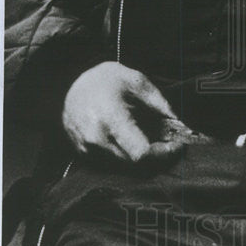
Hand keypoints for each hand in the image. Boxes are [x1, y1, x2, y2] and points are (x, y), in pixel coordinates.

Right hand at [62, 61, 190, 162]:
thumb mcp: (136, 80)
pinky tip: (132, 139)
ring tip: (151, 137)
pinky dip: (127, 155)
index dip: (164, 153)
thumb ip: (160, 103)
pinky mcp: (84, 154)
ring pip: (125, 165)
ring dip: (142, 157)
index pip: (141, 153)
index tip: (177, 144)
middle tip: (169, 141)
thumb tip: (179, 123)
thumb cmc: (102, 79)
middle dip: (157, 155)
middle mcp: (97, 139)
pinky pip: (112, 162)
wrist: (65, 84)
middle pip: (136, 163)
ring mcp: (88, 149)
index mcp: (111, 118)